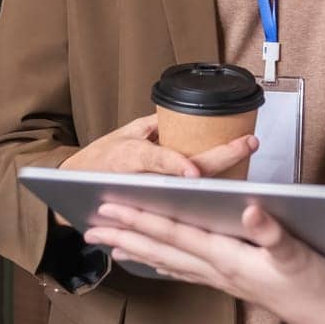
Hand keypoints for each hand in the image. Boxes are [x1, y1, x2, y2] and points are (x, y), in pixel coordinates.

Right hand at [54, 115, 257, 224]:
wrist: (74, 190)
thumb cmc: (100, 159)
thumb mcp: (125, 134)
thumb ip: (154, 126)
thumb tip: (184, 114)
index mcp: (133, 156)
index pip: (159, 160)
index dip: (178, 166)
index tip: (196, 172)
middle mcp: (143, 178)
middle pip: (186, 175)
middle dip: (222, 159)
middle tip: (249, 143)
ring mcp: (149, 196)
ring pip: (189, 193)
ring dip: (220, 183)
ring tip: (250, 168)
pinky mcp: (152, 209)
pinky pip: (183, 204)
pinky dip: (206, 200)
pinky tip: (233, 194)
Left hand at [84, 202, 324, 323]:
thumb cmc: (314, 281)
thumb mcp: (298, 253)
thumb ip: (272, 232)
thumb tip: (248, 208)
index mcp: (228, 257)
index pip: (175, 234)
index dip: (142, 220)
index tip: (111, 209)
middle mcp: (217, 269)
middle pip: (162, 249)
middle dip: (125, 236)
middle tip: (90, 227)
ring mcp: (222, 277)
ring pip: (169, 261)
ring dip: (137, 251)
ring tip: (109, 244)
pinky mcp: (231, 280)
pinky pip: (186, 271)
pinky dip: (164, 264)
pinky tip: (154, 263)